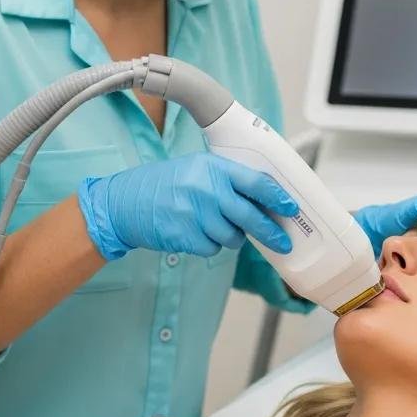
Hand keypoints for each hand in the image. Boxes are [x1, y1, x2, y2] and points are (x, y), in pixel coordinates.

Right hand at [78, 152, 298, 261]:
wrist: (125, 202)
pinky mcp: (185, 236)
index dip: (278, 198)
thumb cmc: (166, 184)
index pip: (256, 183)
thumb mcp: (197, 169)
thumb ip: (227, 180)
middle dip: (271, 233)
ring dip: (233, 237)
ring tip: (217, 226)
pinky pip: (213, 248)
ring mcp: (195, 214)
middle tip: (283, 242)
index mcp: (213, 167)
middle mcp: (206, 189)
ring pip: (233, 237)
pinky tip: (196, 232)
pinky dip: (210, 245)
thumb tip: (265, 199)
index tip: (291, 209)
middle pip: (250, 216)